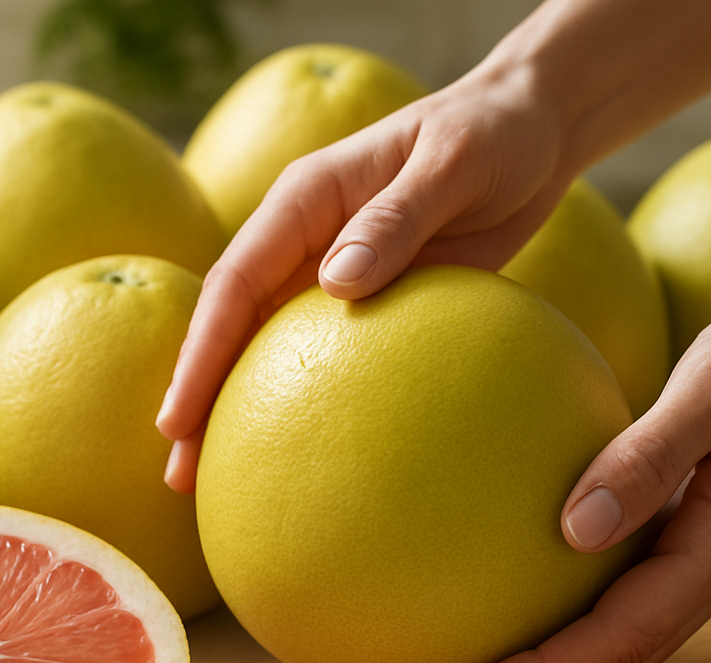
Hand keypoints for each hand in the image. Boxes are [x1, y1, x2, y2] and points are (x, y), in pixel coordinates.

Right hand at [155, 63, 575, 492]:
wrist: (533, 131)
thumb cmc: (493, 134)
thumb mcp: (452, 164)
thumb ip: (397, 218)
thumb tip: (336, 283)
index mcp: (306, 198)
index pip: (236, 282)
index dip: (202, 353)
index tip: (177, 418)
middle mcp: (307, 239)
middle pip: (236, 327)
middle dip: (201, 399)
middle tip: (181, 476)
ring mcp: (337, 272)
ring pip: (274, 350)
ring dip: (247, 411)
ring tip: (226, 484)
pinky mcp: (377, 301)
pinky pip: (335, 359)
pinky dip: (314, 404)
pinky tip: (313, 456)